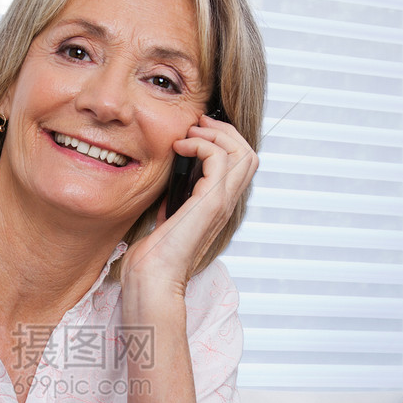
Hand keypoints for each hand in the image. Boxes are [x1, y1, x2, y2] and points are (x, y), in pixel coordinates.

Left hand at [121, 114, 257, 292]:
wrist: (153, 277)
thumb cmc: (155, 256)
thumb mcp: (168, 218)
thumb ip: (177, 200)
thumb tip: (172, 184)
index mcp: (218, 206)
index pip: (241, 164)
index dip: (225, 140)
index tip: (197, 132)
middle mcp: (226, 203)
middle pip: (248, 153)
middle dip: (224, 130)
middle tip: (197, 126)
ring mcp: (221, 203)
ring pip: (243, 151)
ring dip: (215, 134)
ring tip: (189, 135)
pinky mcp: (210, 202)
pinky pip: (219, 157)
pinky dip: (200, 144)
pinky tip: (180, 148)